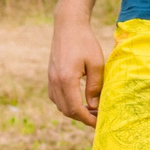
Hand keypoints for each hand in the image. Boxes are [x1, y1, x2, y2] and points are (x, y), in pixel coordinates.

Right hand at [47, 11, 105, 125]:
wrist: (68, 26)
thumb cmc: (85, 42)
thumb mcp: (97, 63)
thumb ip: (95, 86)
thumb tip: (94, 107)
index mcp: (66, 79)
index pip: (75, 109)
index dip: (87, 119)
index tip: (99, 123)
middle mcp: (55, 82)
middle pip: (66, 110)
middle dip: (82, 117)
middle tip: (98, 117)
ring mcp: (50, 79)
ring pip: (60, 105)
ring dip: (74, 111)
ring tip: (91, 109)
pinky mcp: (50, 76)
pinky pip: (56, 97)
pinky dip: (67, 103)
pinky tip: (80, 100)